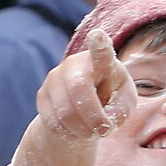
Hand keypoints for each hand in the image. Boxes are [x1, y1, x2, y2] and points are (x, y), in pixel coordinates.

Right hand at [12, 29, 132, 165]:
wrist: (81, 115)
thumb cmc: (111, 107)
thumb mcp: (121, 109)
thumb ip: (118, 110)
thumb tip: (101, 121)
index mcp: (104, 66)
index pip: (100, 57)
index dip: (99, 48)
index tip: (99, 35)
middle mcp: (77, 66)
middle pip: (79, 92)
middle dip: (90, 114)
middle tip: (102, 127)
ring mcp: (57, 79)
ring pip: (65, 110)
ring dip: (80, 126)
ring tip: (90, 127)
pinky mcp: (44, 95)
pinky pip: (53, 120)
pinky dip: (66, 129)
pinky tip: (72, 127)